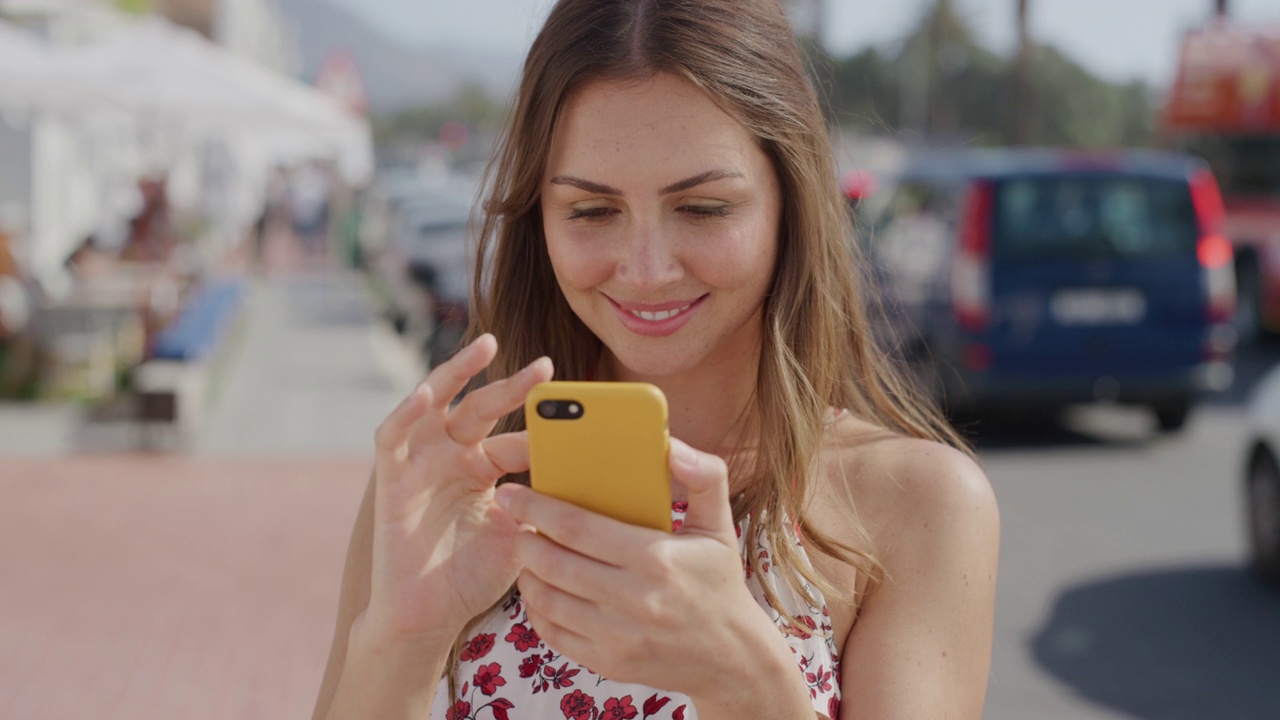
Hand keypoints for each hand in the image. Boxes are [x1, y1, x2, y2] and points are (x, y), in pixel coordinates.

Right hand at [362, 334, 553, 644]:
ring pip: (436, 404)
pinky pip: (392, 437)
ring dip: (457, 372)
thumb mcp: (519, 538)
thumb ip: (543, 508)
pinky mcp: (391, 478)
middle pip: (482, 408)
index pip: (516, 437)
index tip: (581, 423)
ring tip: (486, 347)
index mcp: (484, 468)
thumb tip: (591, 485)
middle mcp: (452, 457)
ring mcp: (420, 463)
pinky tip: (426, 395)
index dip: (545, 431)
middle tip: (546, 368)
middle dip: (513, 386)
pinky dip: (406, 413)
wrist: (428, 617)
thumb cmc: (472, 577)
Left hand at [495, 438, 768, 693]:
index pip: (577, 527)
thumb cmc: (718, 582)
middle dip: (523, 538)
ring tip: (527, 551)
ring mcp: (618, 636)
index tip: (513, 492)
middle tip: (515, 520)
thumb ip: (705, 477)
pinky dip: (537, 608)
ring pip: (547, 599)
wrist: (733, 658)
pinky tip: (541, 588)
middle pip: (553, 562)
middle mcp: (633, 599)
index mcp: (655, 558)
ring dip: (526, 571)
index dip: (537, 507)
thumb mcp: (720, 526)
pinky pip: (554, 632)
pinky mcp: (608, 662)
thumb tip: (673, 446)